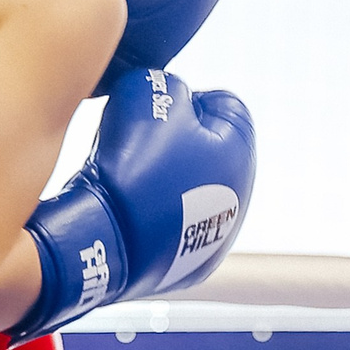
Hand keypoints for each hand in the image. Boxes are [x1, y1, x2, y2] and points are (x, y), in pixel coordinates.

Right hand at [10, 68, 253, 342]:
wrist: (105, 242)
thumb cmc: (130, 163)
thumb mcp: (143, 93)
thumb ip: (164, 83)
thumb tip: (166, 98)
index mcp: (242, 149)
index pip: (221, 102)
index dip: (181, 100)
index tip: (151, 115)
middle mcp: (243, 195)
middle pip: (206, 148)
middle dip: (173, 141)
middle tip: (136, 147)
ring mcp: (218, 236)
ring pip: (189, 189)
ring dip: (164, 181)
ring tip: (128, 182)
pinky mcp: (190, 266)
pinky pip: (174, 227)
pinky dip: (155, 218)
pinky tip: (130, 217)